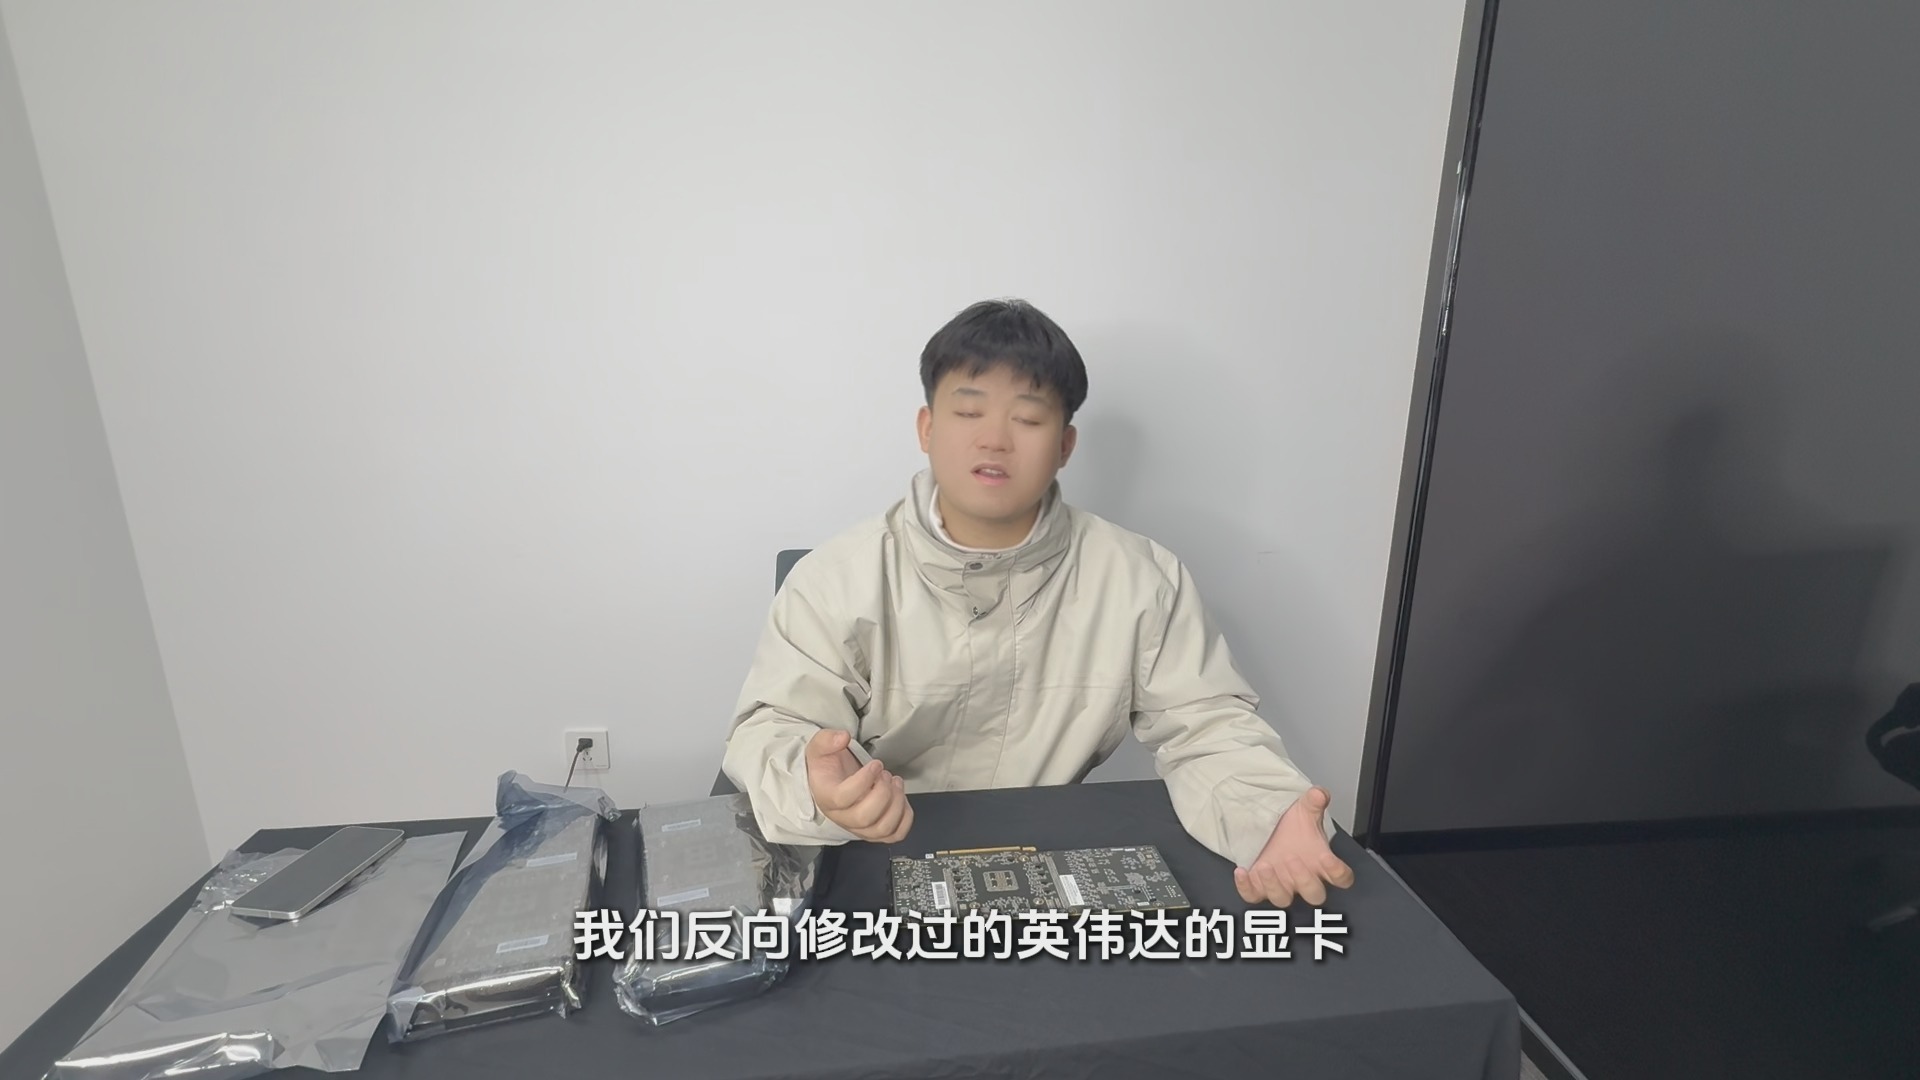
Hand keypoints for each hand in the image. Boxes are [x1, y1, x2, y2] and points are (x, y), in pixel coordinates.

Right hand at [804, 728, 913, 842]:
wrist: (830, 780)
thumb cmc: (827, 766)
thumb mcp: (820, 747)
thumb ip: (827, 739)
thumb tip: (843, 738)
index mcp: (827, 797)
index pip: (844, 798)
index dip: (863, 781)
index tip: (876, 764)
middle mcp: (842, 817)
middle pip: (864, 817)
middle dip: (883, 792)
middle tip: (886, 774)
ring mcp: (860, 827)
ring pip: (882, 828)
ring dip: (896, 803)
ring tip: (896, 782)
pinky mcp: (875, 830)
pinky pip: (895, 835)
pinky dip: (905, 818)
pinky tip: (901, 798)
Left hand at [1233, 786, 1354, 907]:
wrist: (1270, 831)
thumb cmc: (1293, 829)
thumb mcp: (1304, 811)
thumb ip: (1314, 802)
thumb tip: (1318, 793)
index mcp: (1321, 863)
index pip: (1341, 877)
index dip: (1338, 873)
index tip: (1327, 859)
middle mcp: (1303, 879)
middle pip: (1314, 895)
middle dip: (1304, 880)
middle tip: (1292, 859)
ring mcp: (1282, 886)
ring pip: (1283, 899)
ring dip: (1274, 885)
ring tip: (1265, 865)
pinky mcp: (1259, 888)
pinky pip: (1253, 896)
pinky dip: (1246, 887)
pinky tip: (1242, 871)